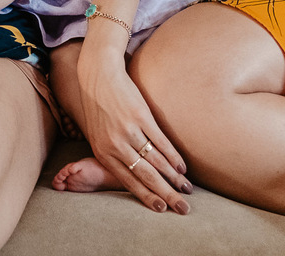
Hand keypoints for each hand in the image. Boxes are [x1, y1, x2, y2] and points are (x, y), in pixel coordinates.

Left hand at [77, 41, 191, 213]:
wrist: (98, 76)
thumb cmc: (99, 106)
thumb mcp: (98, 134)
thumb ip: (112, 153)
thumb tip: (132, 173)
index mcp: (103, 152)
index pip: (128, 181)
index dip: (147, 197)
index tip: (162, 209)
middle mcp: (115, 145)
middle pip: (145, 176)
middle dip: (165, 194)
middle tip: (182, 207)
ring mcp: (128, 130)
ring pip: (155, 161)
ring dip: (173, 176)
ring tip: (186, 187)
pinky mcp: (140, 115)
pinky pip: (160, 140)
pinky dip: (173, 155)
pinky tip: (182, 166)